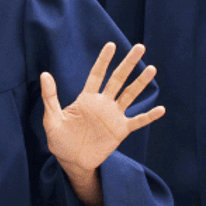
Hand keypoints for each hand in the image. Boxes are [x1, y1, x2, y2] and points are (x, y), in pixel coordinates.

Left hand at [40, 43, 165, 205]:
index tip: (111, 45)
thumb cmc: (59, 139)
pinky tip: (161, 109)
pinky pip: (137, 122)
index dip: (104, 60)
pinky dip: (148, 116)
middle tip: (139, 47)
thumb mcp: (51, 119)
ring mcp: (113, 116)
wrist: (71, 160)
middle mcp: (103, 103)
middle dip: (128, 64)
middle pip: (118, 80)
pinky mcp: (120, 131)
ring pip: (130, 95)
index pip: (97, 75)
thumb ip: (50, 97)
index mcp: (86, 98)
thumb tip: (44, 74)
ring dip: (140, 83)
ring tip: (151, 69)